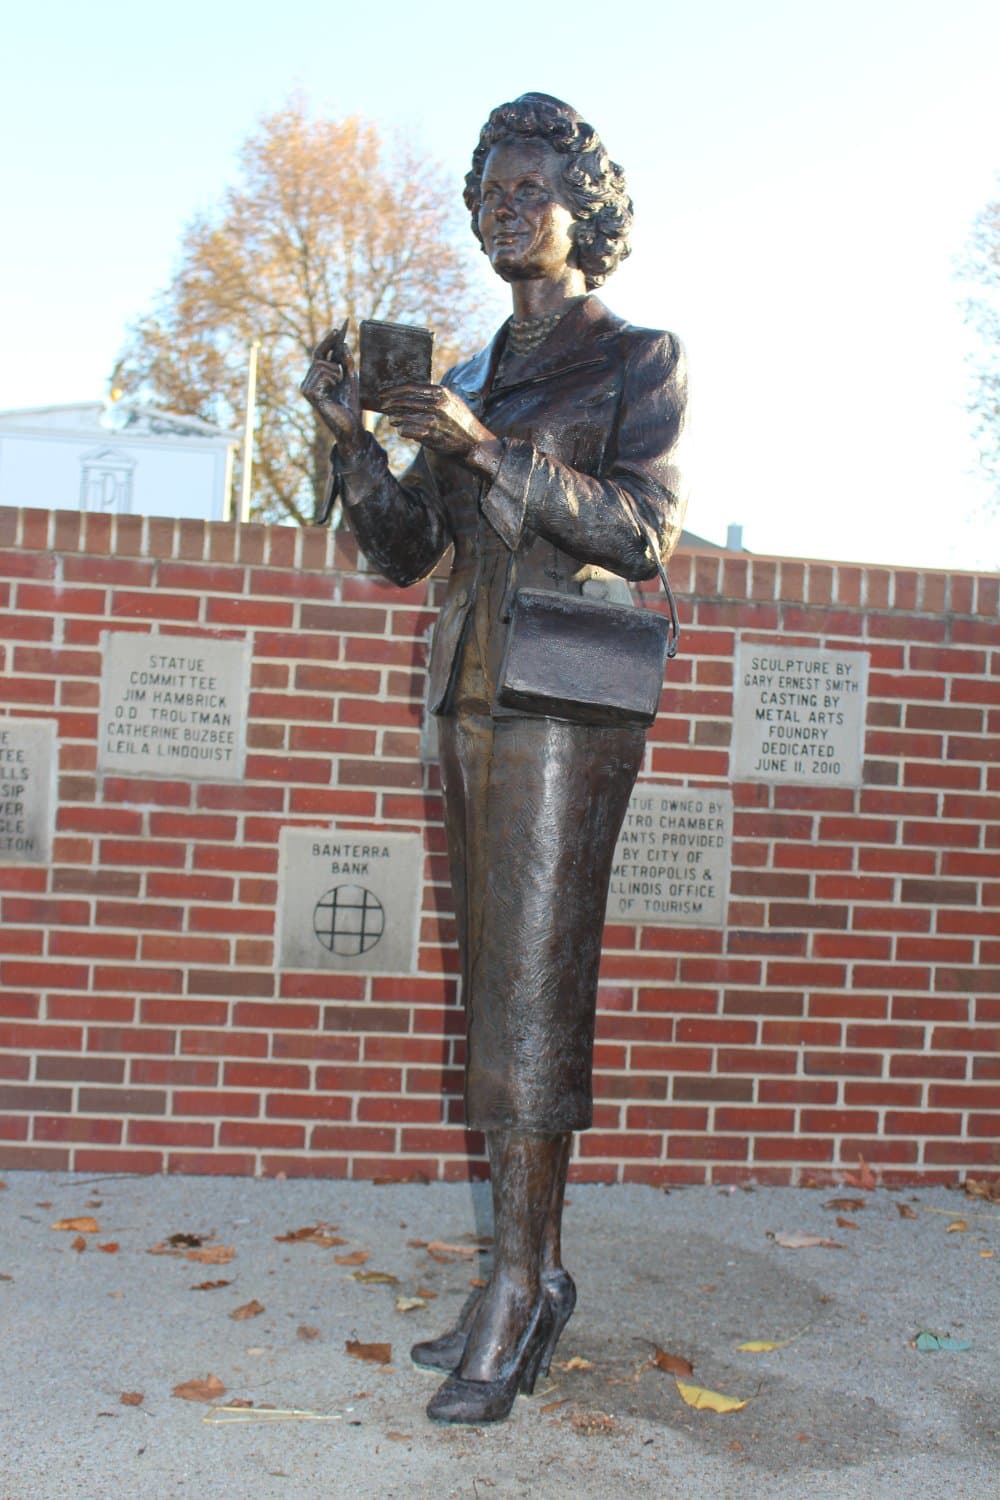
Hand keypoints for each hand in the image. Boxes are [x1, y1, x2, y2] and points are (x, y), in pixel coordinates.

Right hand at [300, 322, 364, 457]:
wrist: (351, 426)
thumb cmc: (351, 404)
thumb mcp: (351, 377)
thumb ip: (346, 362)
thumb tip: (343, 343)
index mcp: (317, 378)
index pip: (320, 354)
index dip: (329, 341)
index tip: (340, 327)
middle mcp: (308, 381)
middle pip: (318, 355)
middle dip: (330, 345)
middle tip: (339, 332)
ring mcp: (307, 387)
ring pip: (322, 364)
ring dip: (336, 371)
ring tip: (339, 384)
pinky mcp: (309, 393)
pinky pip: (323, 373)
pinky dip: (333, 378)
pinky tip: (334, 390)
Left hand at [382, 384, 501, 475]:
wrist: (475, 444)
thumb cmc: (463, 423)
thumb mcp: (453, 402)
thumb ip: (435, 395)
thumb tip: (413, 392)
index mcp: (442, 393)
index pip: (411, 387)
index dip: (394, 390)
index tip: (385, 393)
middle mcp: (437, 405)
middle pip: (404, 401)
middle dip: (390, 404)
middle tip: (383, 406)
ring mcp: (434, 421)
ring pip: (404, 416)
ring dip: (395, 418)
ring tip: (391, 419)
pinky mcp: (431, 436)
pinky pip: (408, 431)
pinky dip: (402, 430)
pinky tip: (401, 430)